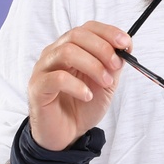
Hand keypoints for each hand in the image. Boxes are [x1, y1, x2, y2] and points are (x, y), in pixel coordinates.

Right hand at [27, 21, 131, 150]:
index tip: (126, 43)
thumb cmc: (82, 107)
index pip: (87, 28)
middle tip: (116, 66)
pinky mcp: (38, 88)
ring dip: (93, 66)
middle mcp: (54, 54)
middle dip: (102, 48)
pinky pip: (57, 78)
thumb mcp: (106, 83)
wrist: (67, 135)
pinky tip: (87, 96)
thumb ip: (113, 64)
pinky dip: (77, 85)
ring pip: (66, 52)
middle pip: (76, 35)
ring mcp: (43, 69)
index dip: (108, 32)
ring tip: (105, 83)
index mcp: (70, 48)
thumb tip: (126, 46)